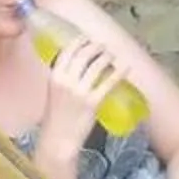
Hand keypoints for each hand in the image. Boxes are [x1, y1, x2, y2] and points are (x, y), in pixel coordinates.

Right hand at [35, 37, 123, 163]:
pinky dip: (119, 72)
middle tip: (104, 48)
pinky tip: (125, 68)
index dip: (80, 42)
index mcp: (54, 76)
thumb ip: (63, 76)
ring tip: (112, 57)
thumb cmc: (56, 116)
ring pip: (97, 65)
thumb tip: (78, 62)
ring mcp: (79, 91)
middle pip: (84, 54)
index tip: (88, 39)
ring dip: (108, 57)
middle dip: (97, 47)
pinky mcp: (92, 102)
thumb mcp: (53, 91)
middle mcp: (65, 80)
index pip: (68, 51)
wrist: (58, 139)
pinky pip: (109, 82)